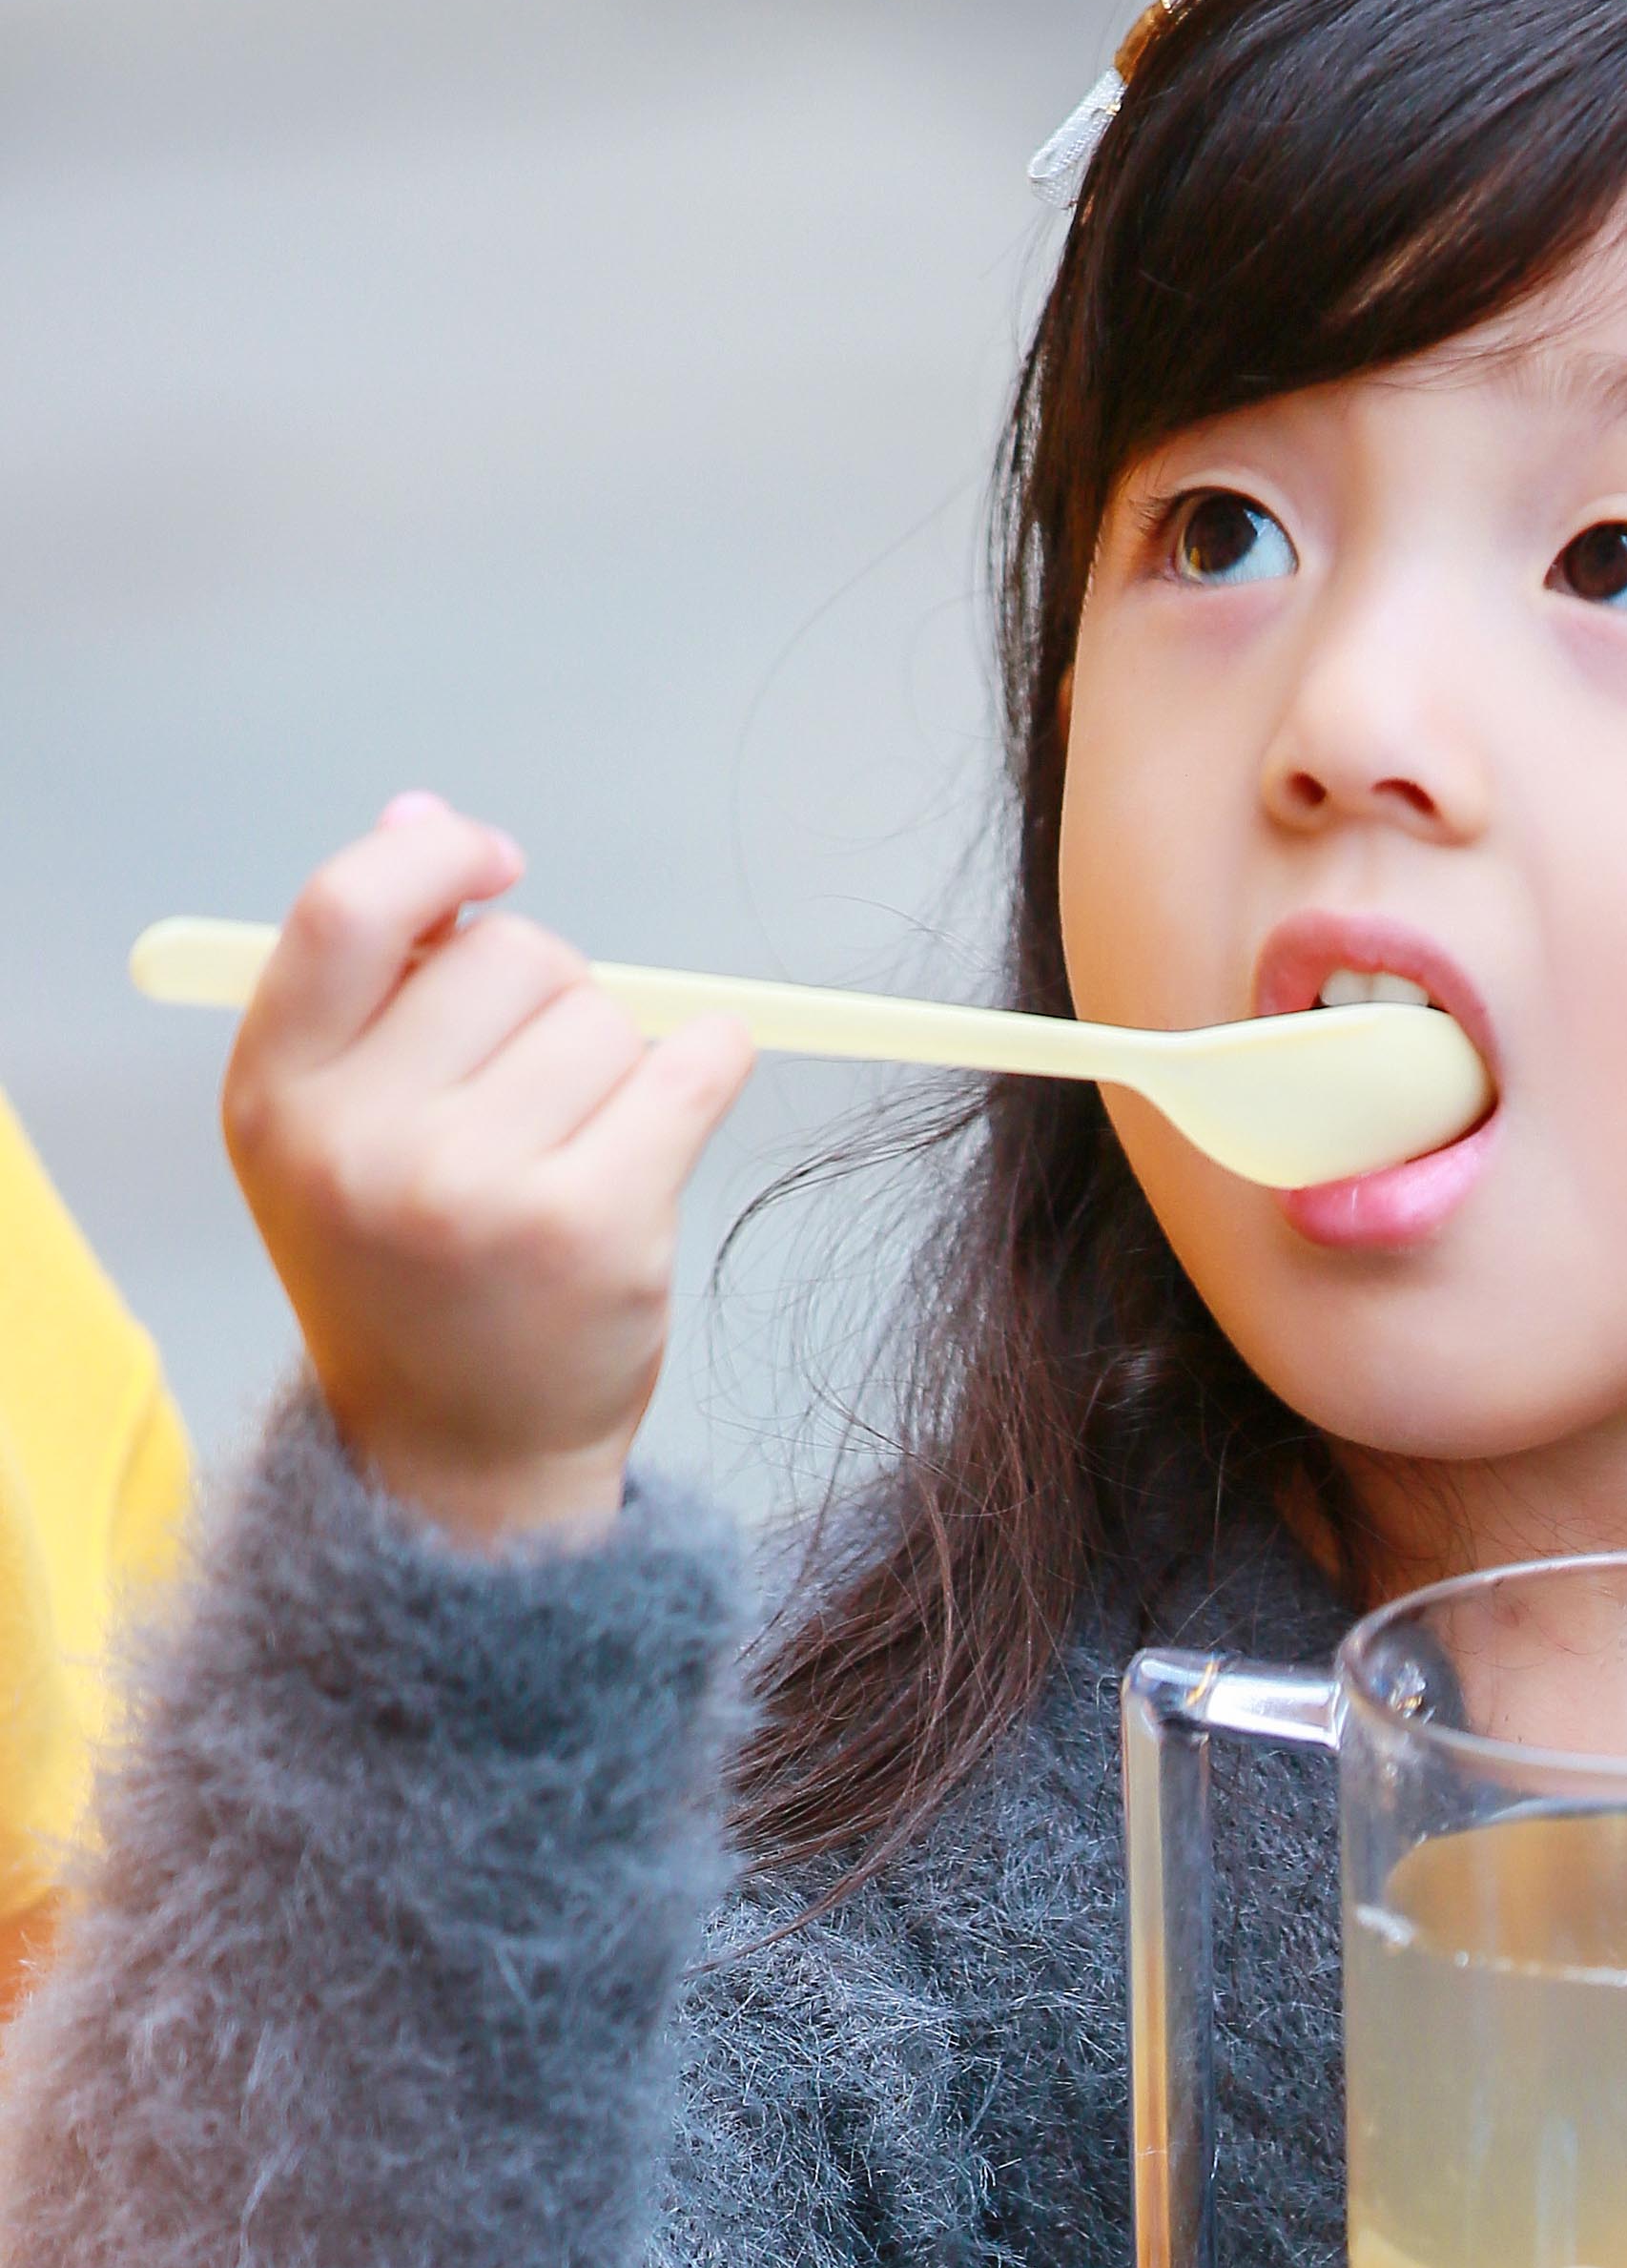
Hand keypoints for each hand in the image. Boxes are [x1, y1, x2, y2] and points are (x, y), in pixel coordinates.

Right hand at [222, 793, 753, 1544]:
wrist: (461, 1455)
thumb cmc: (410, 1269)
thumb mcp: (339, 1126)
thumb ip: (376, 976)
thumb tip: (427, 812)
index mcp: (278, 1099)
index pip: (345, 908)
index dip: (434, 858)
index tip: (494, 859)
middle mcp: (362, 1143)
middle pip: (511, 955)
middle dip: (547, 996)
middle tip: (528, 1097)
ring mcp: (478, 1190)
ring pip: (607, 1016)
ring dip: (619, 1059)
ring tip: (572, 1151)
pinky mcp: (595, 1226)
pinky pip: (693, 1067)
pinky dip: (707, 1068)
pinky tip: (671, 1117)